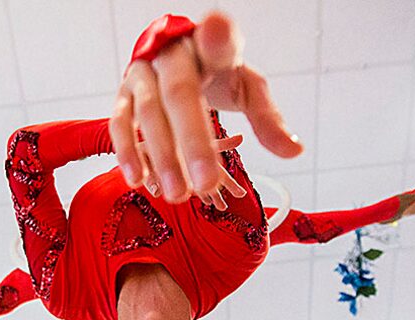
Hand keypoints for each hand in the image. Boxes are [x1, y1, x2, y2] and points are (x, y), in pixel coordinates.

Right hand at [110, 11, 302, 204]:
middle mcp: (172, 54)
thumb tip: (294, 151)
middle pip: (180, 93)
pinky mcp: (124, 93)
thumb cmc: (216, 75)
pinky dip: (128, 151)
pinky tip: (139, 179)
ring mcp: (144, 72)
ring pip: (149, 112)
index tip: (217, 31)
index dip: (216, 37)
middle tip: (207, 184)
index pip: (217, 40)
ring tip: (178, 194)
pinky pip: (120, 121)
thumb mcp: (249, 90)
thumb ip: (268, 119)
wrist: (174, 56)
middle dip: (193, 141)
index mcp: (211, 47)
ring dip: (162, 157)